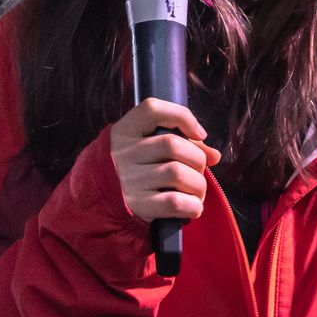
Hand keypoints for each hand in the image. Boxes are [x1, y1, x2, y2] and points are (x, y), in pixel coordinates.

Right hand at [109, 98, 222, 222]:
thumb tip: (214, 155)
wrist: (101, 203)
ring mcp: (128, 181)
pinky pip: (175, 202)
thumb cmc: (134, 170)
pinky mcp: (136, 206)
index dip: (182, 117)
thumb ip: (181, 144)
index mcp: (125, 131)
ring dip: (198, 185)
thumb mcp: (146, 149)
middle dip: (198, 159)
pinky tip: (191, 207)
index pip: (152, 110)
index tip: (198, 134)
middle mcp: (124, 154)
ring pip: (178, 173)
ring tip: (196, 191)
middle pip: (173, 145)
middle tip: (198, 171)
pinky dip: (192, 206)